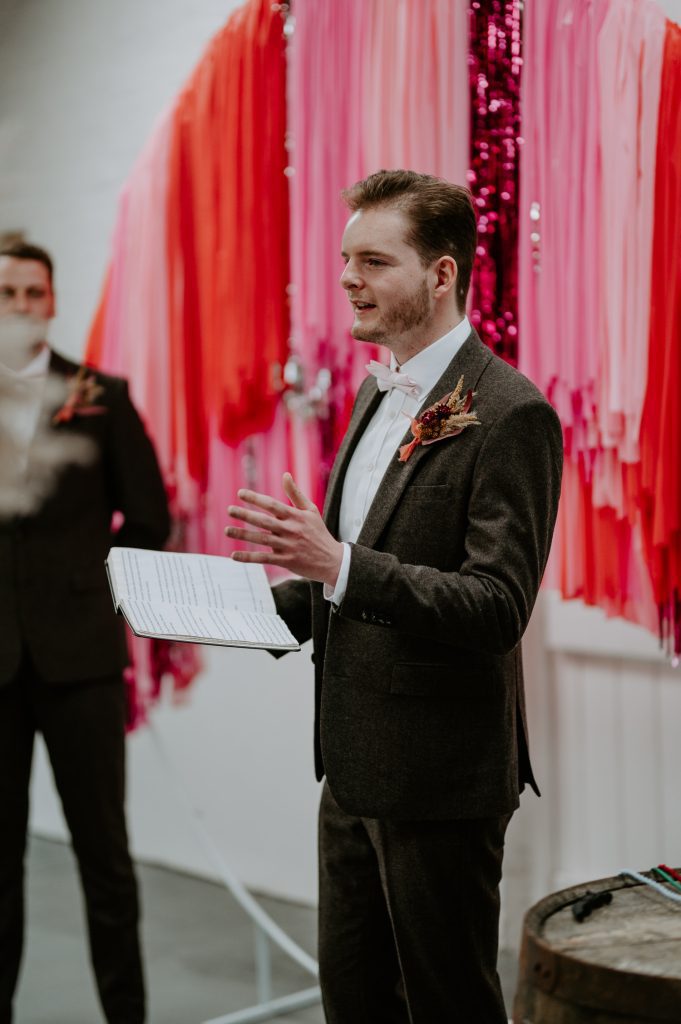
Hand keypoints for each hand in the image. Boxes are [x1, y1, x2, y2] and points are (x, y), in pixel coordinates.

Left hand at [225, 473, 343, 586]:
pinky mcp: (286, 561)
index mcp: (296, 516)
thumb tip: (285, 474)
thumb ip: (295, 494)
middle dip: (245, 514)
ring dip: (243, 535)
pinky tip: (234, 555)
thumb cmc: (319, 533)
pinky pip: (264, 559)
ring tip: (227, 530)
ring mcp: (288, 546)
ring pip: (262, 539)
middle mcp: (291, 530)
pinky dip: (248, 557)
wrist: (332, 560)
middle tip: (229, 510)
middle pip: (264, 521)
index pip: (272, 505)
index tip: (240, 493)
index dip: (256, 498)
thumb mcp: (311, 510)